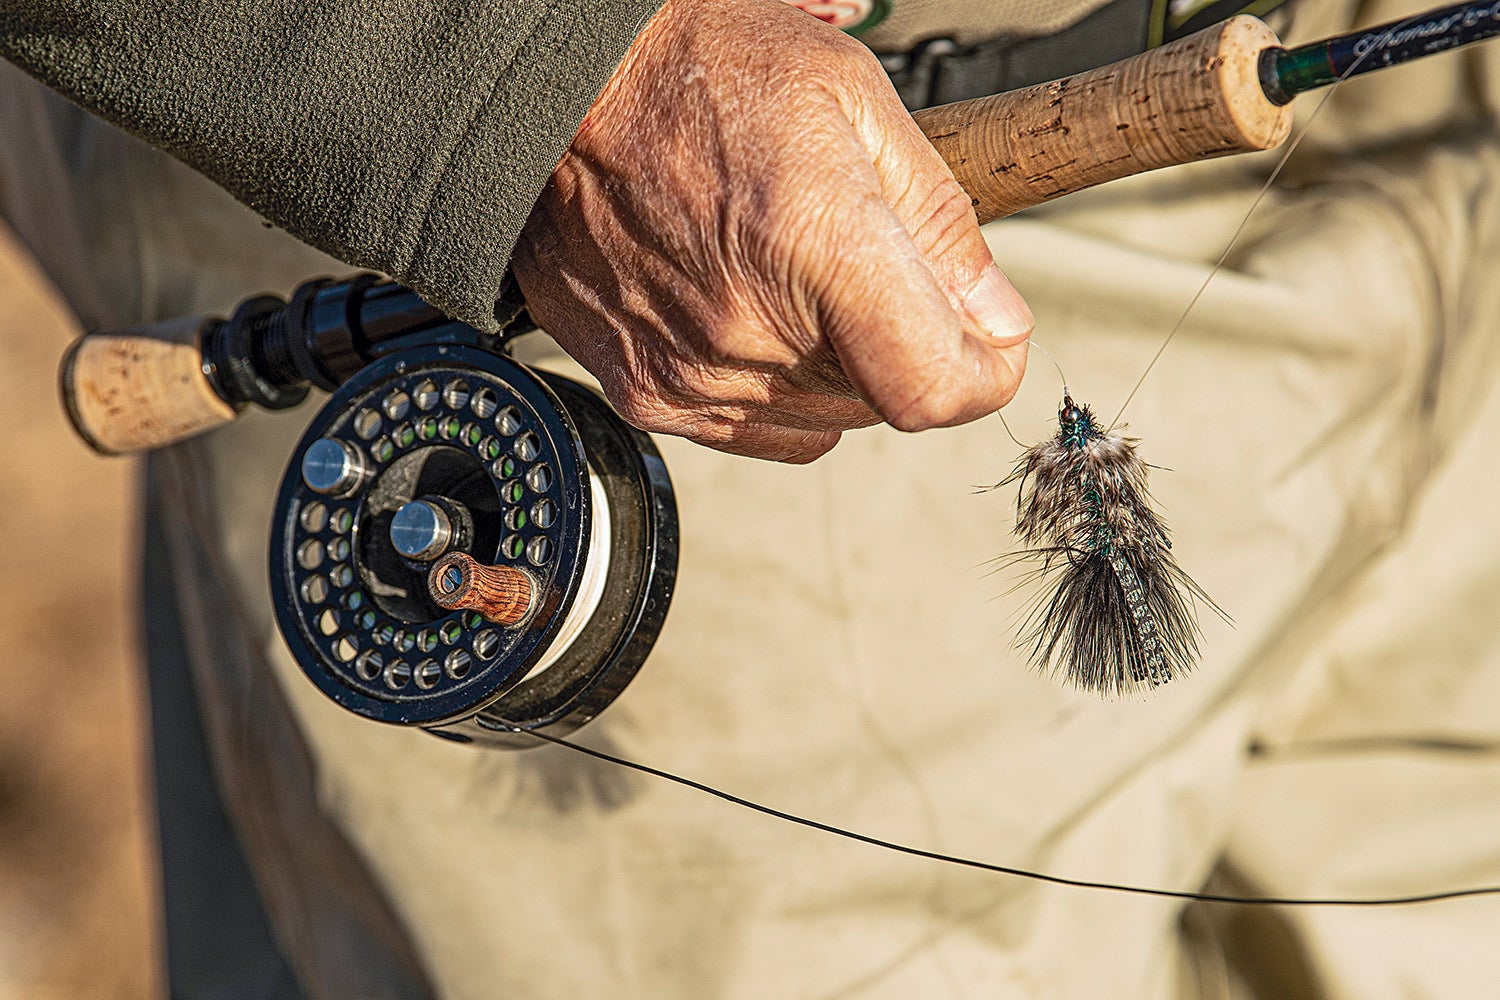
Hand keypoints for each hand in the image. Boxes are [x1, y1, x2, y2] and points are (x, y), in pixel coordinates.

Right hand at [512, 0, 1032, 462]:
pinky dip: (777, 386)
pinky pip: (756, 429)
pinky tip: (752, 310)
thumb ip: (939, 221)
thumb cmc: (695, 72)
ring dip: (840, 366)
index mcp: (810, 245)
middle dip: (907, 342)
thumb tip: (993, 318)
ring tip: (796, 274)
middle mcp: (746, 329)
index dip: (984, 372)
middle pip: (888, 401)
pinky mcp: (647, 393)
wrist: (558, 96)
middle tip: (871, 264)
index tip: (989, 342)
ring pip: (827, 418)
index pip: (936, 386)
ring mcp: (690, 373)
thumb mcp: (852, 101)